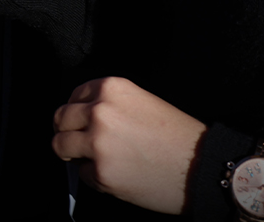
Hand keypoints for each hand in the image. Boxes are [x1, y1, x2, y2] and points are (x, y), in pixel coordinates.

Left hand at [52, 77, 206, 214]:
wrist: (203, 167)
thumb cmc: (180, 138)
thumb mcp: (143, 103)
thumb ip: (111, 105)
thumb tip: (84, 117)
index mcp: (112, 88)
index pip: (74, 95)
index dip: (75, 111)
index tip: (77, 120)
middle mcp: (101, 111)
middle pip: (60, 119)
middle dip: (66, 131)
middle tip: (76, 141)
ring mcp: (98, 143)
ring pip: (60, 146)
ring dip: (73, 154)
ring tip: (93, 158)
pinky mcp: (100, 172)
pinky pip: (81, 174)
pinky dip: (93, 176)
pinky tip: (116, 173)